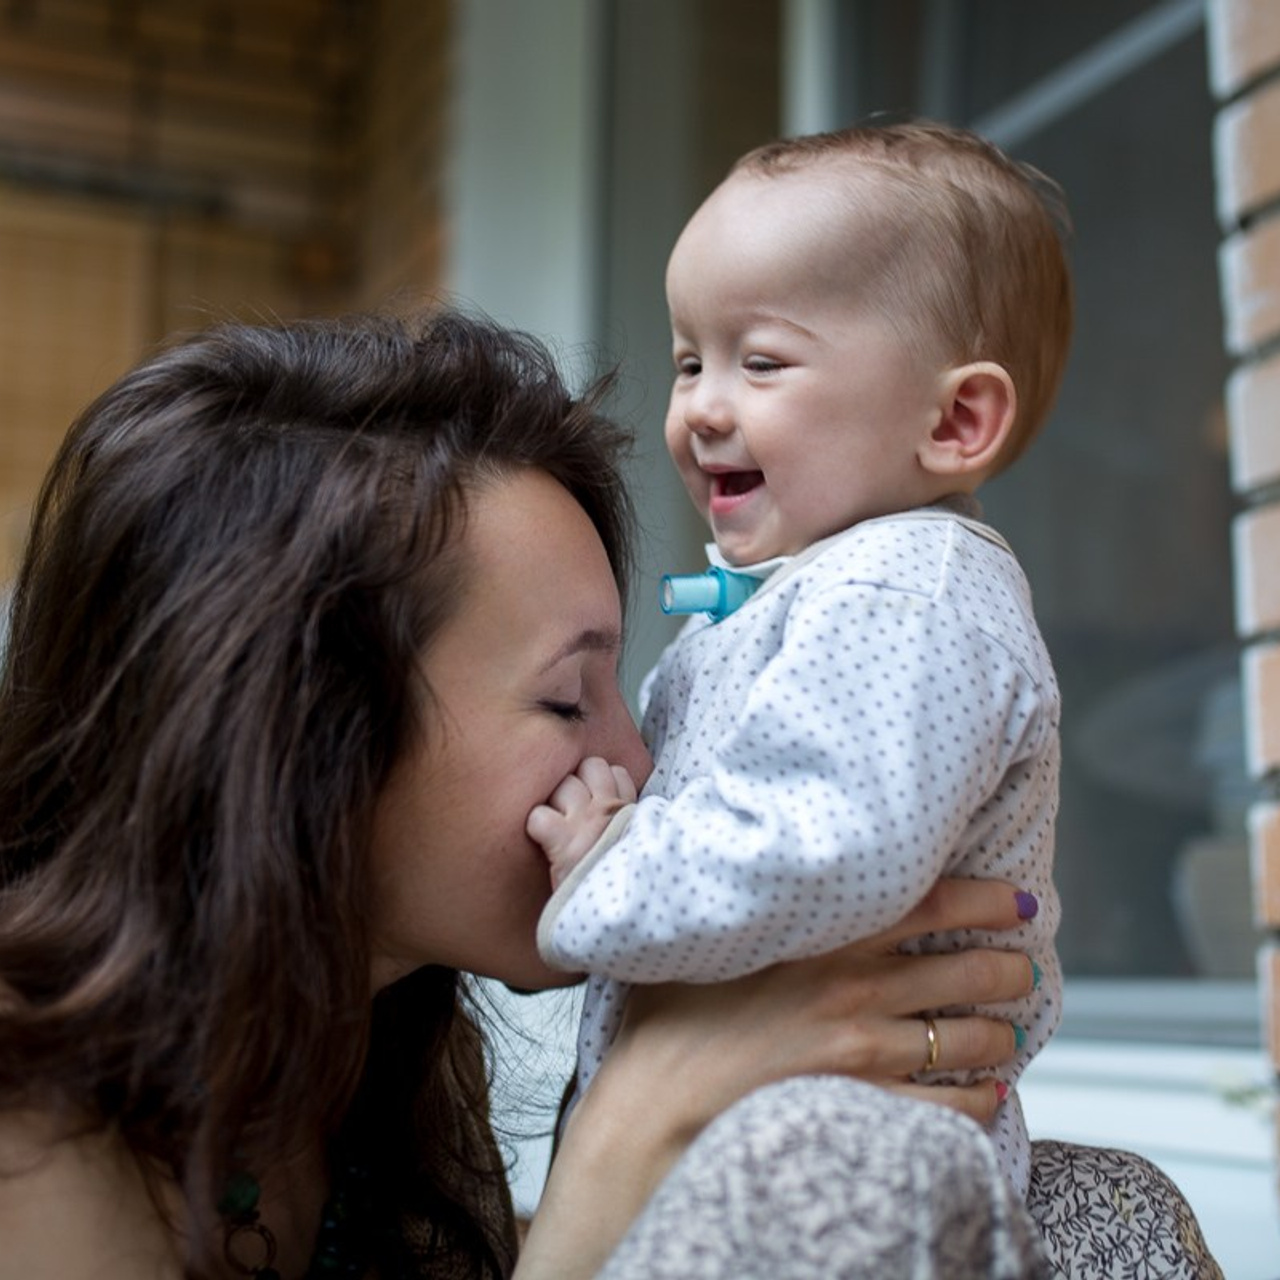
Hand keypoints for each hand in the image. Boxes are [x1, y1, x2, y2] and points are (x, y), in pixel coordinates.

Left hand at [526, 757, 637, 887]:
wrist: (626, 916)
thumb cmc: (629, 886)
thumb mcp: (640, 848)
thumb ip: (630, 829)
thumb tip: (623, 824)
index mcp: (629, 812)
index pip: (615, 772)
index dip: (601, 784)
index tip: (596, 804)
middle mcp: (609, 809)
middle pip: (590, 766)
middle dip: (576, 784)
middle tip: (572, 813)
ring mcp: (586, 821)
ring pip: (565, 783)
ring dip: (556, 801)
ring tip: (558, 826)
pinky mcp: (562, 840)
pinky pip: (539, 816)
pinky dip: (537, 827)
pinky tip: (543, 843)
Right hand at [612, 876, 1033, 1128]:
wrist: (655, 1100)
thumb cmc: (669, 1013)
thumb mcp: (702, 933)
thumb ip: (740, 896)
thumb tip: (741, 850)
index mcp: (822, 933)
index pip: (931, 901)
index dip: (986, 898)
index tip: (1017, 900)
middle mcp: (853, 985)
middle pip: (963, 968)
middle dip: (1005, 968)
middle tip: (1020, 968)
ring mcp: (861, 1047)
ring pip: (964, 1038)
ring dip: (998, 1034)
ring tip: (1007, 1032)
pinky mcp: (861, 1102)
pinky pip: (945, 1106)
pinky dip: (978, 1100)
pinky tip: (989, 1095)